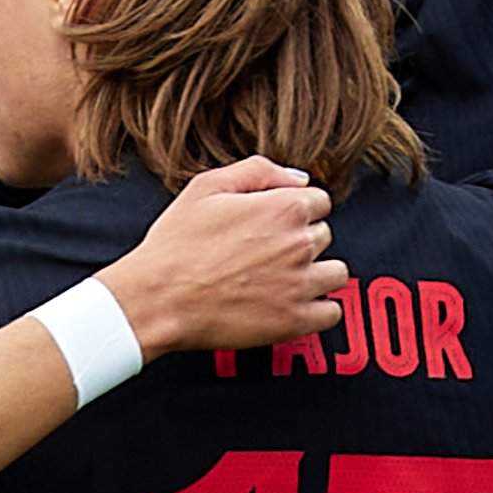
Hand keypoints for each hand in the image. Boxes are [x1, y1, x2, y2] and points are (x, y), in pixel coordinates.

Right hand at [107, 155, 344, 356]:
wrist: (157, 299)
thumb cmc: (175, 244)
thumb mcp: (207, 187)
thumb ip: (259, 171)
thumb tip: (299, 178)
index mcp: (284, 207)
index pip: (319, 202)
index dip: (294, 212)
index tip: (272, 226)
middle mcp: (300, 244)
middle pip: (324, 236)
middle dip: (301, 242)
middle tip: (266, 255)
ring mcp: (300, 285)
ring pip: (335, 273)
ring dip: (316, 274)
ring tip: (283, 281)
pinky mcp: (294, 321)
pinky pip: (332, 313)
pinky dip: (319, 310)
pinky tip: (295, 306)